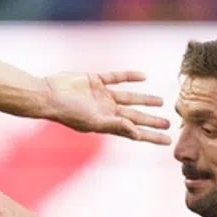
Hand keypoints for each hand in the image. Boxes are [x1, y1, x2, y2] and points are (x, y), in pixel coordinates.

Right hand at [40, 71, 170, 144]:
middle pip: (134, 116)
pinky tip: (143, 76)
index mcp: (106, 123)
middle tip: (168, 123)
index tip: (166, 140)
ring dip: (144, 99)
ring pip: (128, 98)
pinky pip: (116, 77)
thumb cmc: (69, 112)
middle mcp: (106, 110)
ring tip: (160, 102)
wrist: (48, 94)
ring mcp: (101, 95)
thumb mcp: (94, 121)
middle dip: (151, 121)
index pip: (134, 131)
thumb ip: (116, 125)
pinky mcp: (95, 80)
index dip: (151, 136)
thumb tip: (137, 133)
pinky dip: (129, 76)